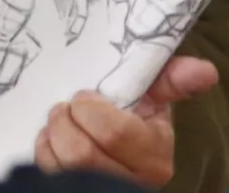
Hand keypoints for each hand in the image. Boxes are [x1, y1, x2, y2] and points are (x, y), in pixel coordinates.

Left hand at [34, 56, 218, 187]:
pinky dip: (44, 150)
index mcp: (153, 155)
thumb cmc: (135, 122)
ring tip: (61, 122)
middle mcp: (131, 181)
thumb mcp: (153, 101)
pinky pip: (48, 170)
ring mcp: (101, 189)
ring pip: (62, 164)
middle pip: (81, 152)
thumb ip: (169, 80)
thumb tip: (205, 69)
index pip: (112, 132)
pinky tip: (54, 142)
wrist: (117, 155)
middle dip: (65, 120)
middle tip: (68, 108)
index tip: (85, 96)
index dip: (89, 109)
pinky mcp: (76, 189)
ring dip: (52, 134)